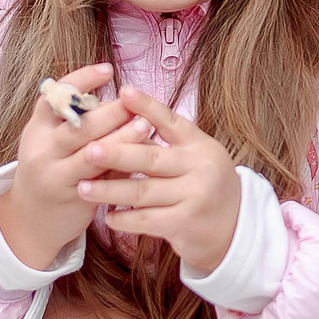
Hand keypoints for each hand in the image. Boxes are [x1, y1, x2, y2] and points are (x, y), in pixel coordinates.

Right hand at [0, 65, 151, 270]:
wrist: (31, 219)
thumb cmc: (52, 168)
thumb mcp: (52, 142)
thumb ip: (78, 122)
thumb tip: (121, 99)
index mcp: (37, 128)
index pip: (54, 97)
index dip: (81, 80)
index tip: (108, 70)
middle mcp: (42, 150)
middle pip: (77, 126)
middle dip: (109, 112)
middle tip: (135, 101)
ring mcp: (55, 175)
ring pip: (91, 154)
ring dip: (120, 139)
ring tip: (145, 126)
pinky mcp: (72, 197)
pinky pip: (102, 180)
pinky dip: (122, 168)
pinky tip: (142, 160)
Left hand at [77, 87, 244, 276]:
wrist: (234, 226)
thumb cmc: (203, 184)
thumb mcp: (195, 156)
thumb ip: (166, 142)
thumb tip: (123, 119)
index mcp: (199, 144)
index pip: (171, 121)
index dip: (147, 106)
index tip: (123, 92)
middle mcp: (199, 168)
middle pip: (151, 158)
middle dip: (116, 153)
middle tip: (88, 149)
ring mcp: (193, 197)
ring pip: (143, 191)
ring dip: (109, 190)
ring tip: (83, 187)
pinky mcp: (185, 224)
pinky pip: (146, 220)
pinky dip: (124, 218)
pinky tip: (107, 216)